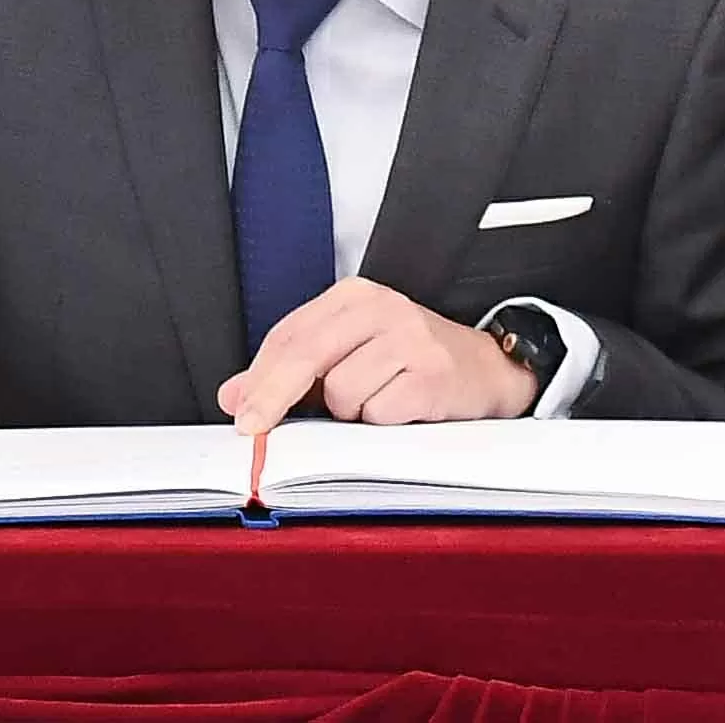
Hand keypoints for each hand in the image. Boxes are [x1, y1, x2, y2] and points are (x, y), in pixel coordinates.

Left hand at [218, 277, 538, 432]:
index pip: (290, 334)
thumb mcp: (352, 352)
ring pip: (342, 392)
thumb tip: (235, 396)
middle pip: (306, 355)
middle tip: (254, 428)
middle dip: (273, 397)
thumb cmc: (414, 362)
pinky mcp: (433, 374)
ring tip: (377, 404)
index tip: (239, 411)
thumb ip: (294, 370)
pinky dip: (382, 423)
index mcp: (355, 296)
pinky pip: (380, 413)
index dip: (258, 377)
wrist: (489, 368)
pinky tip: (401, 411)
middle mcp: (382, 308)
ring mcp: (411, 338)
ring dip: (350, 414)